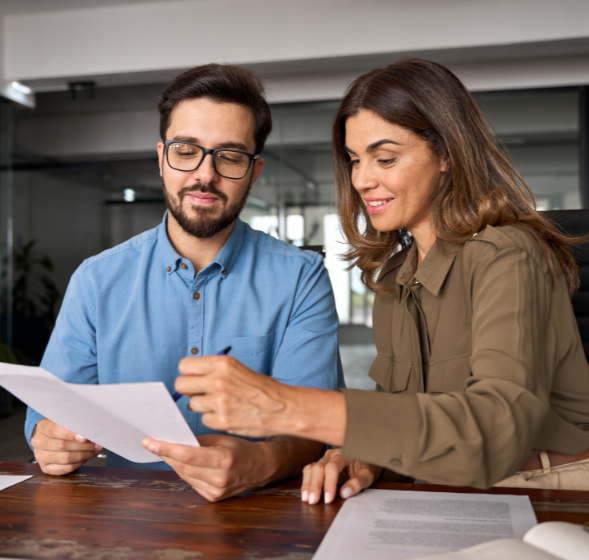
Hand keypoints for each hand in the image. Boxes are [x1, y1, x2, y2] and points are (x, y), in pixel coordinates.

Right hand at [31, 418, 102, 475]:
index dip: (71, 434)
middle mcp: (39, 442)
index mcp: (42, 427)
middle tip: (97, 444)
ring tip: (94, 450)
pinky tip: (86, 457)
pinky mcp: (45, 468)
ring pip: (65, 458)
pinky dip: (79, 463)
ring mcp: (40, 456)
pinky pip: (65, 468)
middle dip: (84, 445)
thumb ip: (75, 423)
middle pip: (63, 445)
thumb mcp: (65, 419)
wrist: (47, 436)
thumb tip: (91, 429)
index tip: (85, 437)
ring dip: (84, 455)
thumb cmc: (60, 426)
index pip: (55, 430)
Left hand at [141, 434, 274, 501]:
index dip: (167, 449)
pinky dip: (185, 471)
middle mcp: (220, 478)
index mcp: (224, 460)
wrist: (260, 467)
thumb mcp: (222, 438)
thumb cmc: (241, 448)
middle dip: (165, 454)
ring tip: (164, 450)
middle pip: (183, 466)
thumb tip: (174, 440)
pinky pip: (191, 482)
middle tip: (151, 443)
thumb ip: (199, 441)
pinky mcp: (213, 498)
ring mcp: (216, 491)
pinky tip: (182, 462)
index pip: (188, 456)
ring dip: (173, 462)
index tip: (150, 442)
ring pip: (184, 475)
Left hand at [176, 355, 289, 437]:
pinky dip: (213, 418)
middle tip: (202, 393)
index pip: (184, 365)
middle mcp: (217, 380)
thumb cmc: (260, 387)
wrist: (283, 407)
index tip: (196, 378)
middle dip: (189, 390)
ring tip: (220, 404)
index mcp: (222, 363)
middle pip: (181, 384)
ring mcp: (218, 401)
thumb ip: (213, 370)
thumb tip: (190, 376)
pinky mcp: (220, 420)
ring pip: (192, 404)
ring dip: (203, 405)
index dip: (189, 373)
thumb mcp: (237, 368)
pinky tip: (227, 414)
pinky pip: (204, 419)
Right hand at [301, 448, 381, 504]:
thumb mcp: (366, 476)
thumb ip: (357, 483)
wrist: (362, 461)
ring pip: (311, 469)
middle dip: (315, 485)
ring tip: (306, 499)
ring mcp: (323, 460)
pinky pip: (309, 472)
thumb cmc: (365, 468)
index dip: (329, 483)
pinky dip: (306, 483)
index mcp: (343, 454)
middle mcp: (330, 455)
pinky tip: (305, 494)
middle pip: (318, 468)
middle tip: (313, 501)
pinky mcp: (319, 466)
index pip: (332, 467)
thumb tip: (344, 493)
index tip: (328, 499)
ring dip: (307, 484)